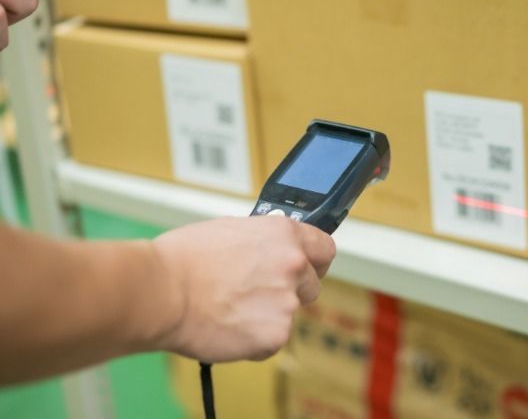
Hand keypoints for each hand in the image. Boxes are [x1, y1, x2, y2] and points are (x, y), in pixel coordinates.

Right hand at [151, 216, 335, 362]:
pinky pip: (272, 341)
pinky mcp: (276, 335)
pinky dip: (254, 341)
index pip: (325, 249)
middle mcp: (293, 264)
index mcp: (285, 234)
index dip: (314, 261)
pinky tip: (227, 328)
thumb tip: (269, 251)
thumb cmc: (183, 258)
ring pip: (289, 314)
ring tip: (230, 311)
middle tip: (256, 294)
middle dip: (290, 291)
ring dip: (268, 316)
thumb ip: (263, 241)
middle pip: (311, 285)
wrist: (161, 291)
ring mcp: (287, 301)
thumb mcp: (231, 229)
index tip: (305, 268)